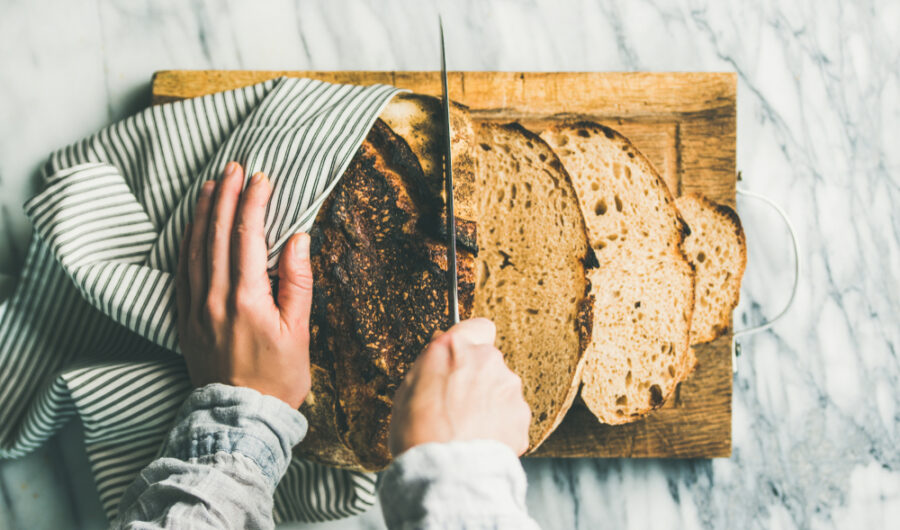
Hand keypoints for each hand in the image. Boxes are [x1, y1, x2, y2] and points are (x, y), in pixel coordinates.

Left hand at [176, 161, 312, 408]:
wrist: (242, 418)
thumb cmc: (279, 378)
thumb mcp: (299, 333)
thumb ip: (298, 283)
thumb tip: (299, 240)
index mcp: (247, 299)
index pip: (247, 237)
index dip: (254, 203)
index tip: (263, 178)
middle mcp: (216, 298)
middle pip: (217, 235)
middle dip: (226, 196)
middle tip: (234, 167)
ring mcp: (195, 309)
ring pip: (194, 249)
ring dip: (203, 213)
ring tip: (211, 184)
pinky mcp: (184, 320)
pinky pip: (181, 272)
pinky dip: (186, 243)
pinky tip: (192, 227)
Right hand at [388, 318, 531, 456]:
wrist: (447, 472)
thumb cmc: (419, 433)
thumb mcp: (406, 388)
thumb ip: (430, 364)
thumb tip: (440, 357)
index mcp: (455, 347)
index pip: (478, 326)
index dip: (471, 341)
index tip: (463, 356)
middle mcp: (488, 360)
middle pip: (488, 362)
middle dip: (477, 378)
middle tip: (456, 404)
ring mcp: (509, 388)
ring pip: (501, 388)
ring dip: (489, 403)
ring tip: (467, 429)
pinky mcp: (522, 415)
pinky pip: (511, 415)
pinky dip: (500, 426)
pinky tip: (480, 440)